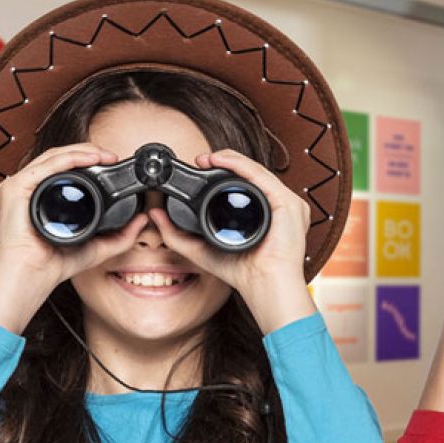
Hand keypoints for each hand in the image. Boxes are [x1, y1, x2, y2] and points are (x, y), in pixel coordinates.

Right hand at [0, 143, 148, 332]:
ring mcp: (20, 185)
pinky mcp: (15, 188)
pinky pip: (45, 166)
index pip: (67, 167)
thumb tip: (142, 220)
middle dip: (89, 152)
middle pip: (61, 157)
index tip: (113, 162)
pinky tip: (88, 159)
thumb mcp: (98, 247)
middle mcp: (31, 187)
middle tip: (113, 156)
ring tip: (104, 155)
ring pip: (54, 156)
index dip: (91, 160)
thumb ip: (121, 236)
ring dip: (82, 151)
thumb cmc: (55, 264)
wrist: (34, 275)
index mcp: (44, 195)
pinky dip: (68, 158)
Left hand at [148, 149, 313, 331]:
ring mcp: (285, 203)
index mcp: (263, 213)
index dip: (222, 170)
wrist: (262, 284)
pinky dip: (242, 166)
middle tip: (201, 160)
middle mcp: (276, 205)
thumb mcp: (200, 249)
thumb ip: (175, 234)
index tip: (200, 166)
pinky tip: (224, 162)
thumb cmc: (242, 272)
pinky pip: (263, 177)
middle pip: (250, 174)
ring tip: (209, 158)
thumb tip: (155, 214)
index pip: (244, 183)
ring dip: (231, 159)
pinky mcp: (288, 203)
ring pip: (256, 171)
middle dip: (224, 162)